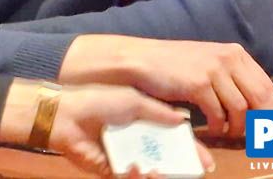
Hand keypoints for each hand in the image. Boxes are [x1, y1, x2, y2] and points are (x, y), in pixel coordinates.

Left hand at [52, 85, 214, 176]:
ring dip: (157, 176)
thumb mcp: (133, 101)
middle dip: (178, 170)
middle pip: (164, 161)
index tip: (206, 161)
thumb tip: (186, 119)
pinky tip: (137, 168)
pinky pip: (127, 178)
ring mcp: (124, 158)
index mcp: (144, 124)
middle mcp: (136, 142)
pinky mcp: (109, 170)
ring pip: (149, 173)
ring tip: (158, 172)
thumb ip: (159, 112)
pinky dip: (135, 176)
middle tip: (190, 173)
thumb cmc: (98, 100)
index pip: (172, 141)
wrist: (66, 113)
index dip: (190, 151)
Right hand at [59, 36, 272, 136]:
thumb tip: (257, 109)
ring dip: (237, 129)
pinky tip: (212, 130)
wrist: (141, 60)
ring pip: (242, 109)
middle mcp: (228, 58)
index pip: (267, 87)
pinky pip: (219, 113)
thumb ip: (231, 81)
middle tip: (264, 143)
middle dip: (266, 124)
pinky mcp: (198, 82)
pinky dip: (219, 127)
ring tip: (228, 135)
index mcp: (234, 54)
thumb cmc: (173, 67)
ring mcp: (213, 69)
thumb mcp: (207, 67)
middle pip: (262, 98)